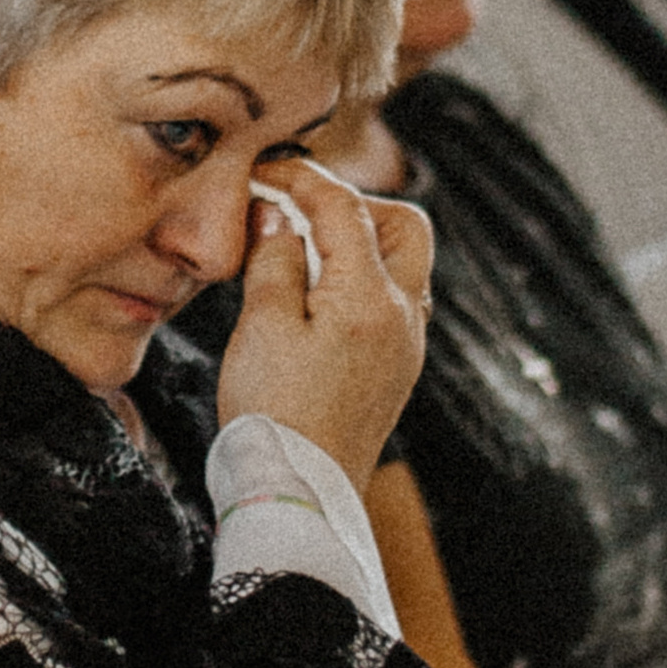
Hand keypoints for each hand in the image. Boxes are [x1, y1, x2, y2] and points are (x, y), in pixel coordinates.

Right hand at [217, 158, 433, 486]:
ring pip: (404, 265)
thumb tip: (279, 215)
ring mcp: (406, 347)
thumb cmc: (273, 414)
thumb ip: (274, 259)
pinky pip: (393, 303)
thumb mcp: (260, 327)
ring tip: (305, 254)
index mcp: (369, 297)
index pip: (344, 208)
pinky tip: (319, 300)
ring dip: (362, 244)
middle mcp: (402, 316)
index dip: (301, 178)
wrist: (298, 496)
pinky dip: (361, 282)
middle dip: (354, 206)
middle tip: (300, 214)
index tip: (263, 171)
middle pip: (403, 226)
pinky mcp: (396, 372)